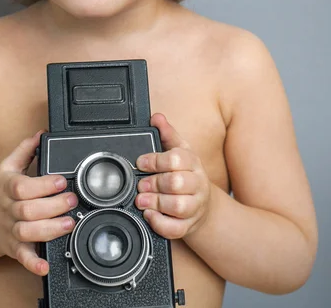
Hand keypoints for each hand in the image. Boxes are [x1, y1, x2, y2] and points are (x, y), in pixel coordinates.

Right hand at [0, 130, 77, 274]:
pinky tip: (44, 265)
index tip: (61, 181)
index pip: (23, 187)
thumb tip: (41, 134)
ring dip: (50, 230)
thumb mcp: (7, 168)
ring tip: (69, 224)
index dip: (43, 185)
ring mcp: (10, 230)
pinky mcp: (14, 248)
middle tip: (72, 201)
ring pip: (27, 232)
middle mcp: (8, 210)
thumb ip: (25, 150)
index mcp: (8, 188)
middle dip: (53, 206)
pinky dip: (33, 263)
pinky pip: (22, 257)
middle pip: (28, 210)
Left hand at [135, 113, 210, 238]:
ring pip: (177, 206)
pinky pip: (176, 229)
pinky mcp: (189, 225)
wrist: (206, 205)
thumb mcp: (181, 151)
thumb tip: (157, 117)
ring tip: (141, 200)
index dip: (155, 161)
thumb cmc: (188, 175)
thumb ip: (167, 134)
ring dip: (155, 203)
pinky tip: (149, 216)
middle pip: (176, 183)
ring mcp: (195, 206)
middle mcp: (197, 184)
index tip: (140, 163)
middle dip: (153, 183)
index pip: (176, 159)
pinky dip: (160, 224)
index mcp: (193, 163)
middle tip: (139, 184)